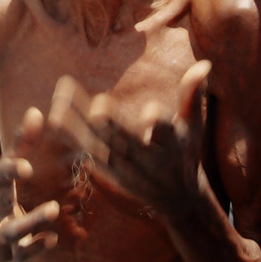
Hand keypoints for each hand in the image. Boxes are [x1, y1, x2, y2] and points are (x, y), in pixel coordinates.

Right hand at [0, 151, 59, 261]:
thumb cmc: (3, 188)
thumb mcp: (11, 164)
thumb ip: (23, 141)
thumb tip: (35, 111)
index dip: (10, 171)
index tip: (26, 166)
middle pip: (0, 201)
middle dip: (15, 196)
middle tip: (33, 181)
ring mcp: (3, 229)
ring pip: (13, 230)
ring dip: (32, 221)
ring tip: (53, 210)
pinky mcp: (13, 248)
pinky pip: (21, 252)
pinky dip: (35, 247)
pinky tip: (53, 239)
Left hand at [48, 62, 213, 219]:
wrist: (176, 198)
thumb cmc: (185, 152)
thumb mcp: (194, 126)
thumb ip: (194, 96)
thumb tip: (205, 63)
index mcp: (172, 146)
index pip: (166, 134)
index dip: (158, 124)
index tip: (151, 114)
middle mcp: (148, 159)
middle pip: (127, 141)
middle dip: (114, 126)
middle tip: (98, 106)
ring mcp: (126, 167)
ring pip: (100, 144)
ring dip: (80, 122)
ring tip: (61, 97)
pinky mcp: (109, 171)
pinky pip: (87, 150)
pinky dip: (71, 133)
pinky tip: (55, 114)